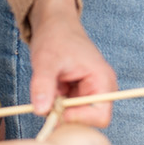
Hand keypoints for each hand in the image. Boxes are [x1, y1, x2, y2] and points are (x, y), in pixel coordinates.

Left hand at [26, 0, 117, 124]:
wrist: (54, 24)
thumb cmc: (55, 37)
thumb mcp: (46, 61)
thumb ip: (43, 86)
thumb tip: (40, 112)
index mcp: (102, 80)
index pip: (101, 116)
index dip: (79, 119)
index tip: (57, 110)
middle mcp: (101, 89)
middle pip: (89, 120)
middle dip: (67, 115)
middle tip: (48, 101)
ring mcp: (90, 92)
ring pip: (76, 117)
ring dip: (59, 110)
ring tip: (49, 90)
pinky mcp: (79, 93)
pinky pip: (68, 110)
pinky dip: (56, 105)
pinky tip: (50, 89)